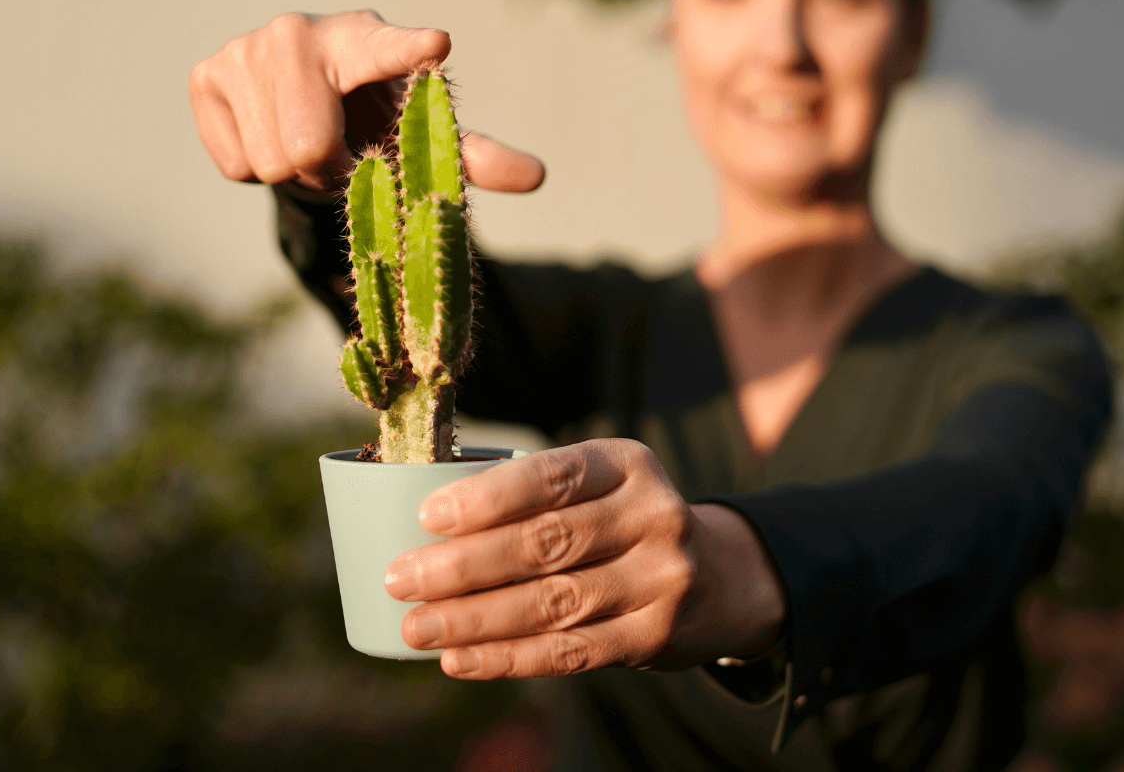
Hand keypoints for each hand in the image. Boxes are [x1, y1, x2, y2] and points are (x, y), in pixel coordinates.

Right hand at [188, 10, 545, 192]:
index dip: (408, 49)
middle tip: (339, 154)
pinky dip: (253, 166)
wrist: (303, 97)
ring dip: (293, 173)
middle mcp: (302, 31)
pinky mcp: (204, 74)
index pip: (389, 48)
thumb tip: (537, 177)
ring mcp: (245, 47)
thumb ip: (472, 153)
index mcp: (369, 40)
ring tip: (305, 140)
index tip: (436, 44)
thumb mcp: (420, 133)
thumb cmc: (372, 111)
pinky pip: (235, 164)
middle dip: (328, 170)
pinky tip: (267, 131)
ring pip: (272, 163)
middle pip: (309, 151)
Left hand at [383, 438, 787, 678]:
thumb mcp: (603, 486)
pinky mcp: (655, 636)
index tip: (426, 517)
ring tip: (417, 628)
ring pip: (552, 604)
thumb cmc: (625, 524)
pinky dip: (508, 659)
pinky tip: (460, 660)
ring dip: (474, 620)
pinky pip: (570, 652)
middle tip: (401, 580)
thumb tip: (426, 529)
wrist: (722, 577)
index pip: (552, 476)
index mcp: (628, 463)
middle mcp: (652, 515)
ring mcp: (660, 579)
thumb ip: (536, 497)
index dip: (487, 497)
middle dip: (462, 566)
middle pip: (545, 544)